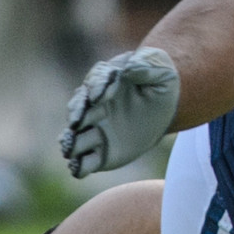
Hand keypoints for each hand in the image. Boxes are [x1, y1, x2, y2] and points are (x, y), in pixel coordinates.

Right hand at [60, 47, 181, 176]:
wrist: (164, 109)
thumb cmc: (161, 84)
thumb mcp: (162, 71)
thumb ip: (147, 65)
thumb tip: (130, 67)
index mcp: (106, 80)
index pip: (97, 80)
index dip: (98, 86)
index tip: (100, 94)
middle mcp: (93, 105)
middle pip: (78, 107)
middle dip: (77, 113)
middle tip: (77, 120)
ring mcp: (94, 128)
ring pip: (74, 135)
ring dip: (71, 141)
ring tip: (69, 147)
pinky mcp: (100, 152)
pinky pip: (84, 161)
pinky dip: (79, 165)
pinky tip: (78, 168)